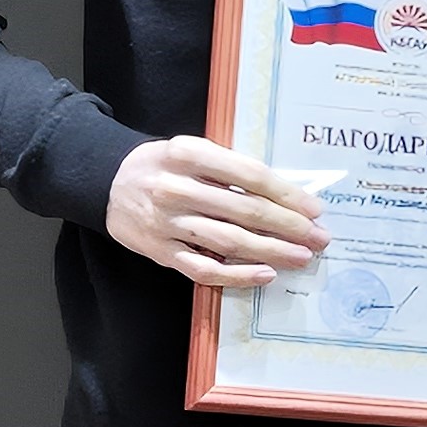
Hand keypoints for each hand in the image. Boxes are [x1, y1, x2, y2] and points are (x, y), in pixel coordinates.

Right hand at [108, 135, 327, 287]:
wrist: (108, 183)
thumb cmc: (163, 166)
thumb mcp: (193, 150)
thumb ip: (232, 167)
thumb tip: (288, 195)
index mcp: (189, 154)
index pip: (249, 175)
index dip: (287, 193)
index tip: (314, 208)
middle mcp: (176, 188)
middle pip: (245, 210)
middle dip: (289, 226)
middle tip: (318, 237)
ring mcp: (167, 223)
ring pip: (229, 242)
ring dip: (272, 251)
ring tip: (301, 256)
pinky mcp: (161, 252)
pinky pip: (205, 269)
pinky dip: (238, 275)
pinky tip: (265, 274)